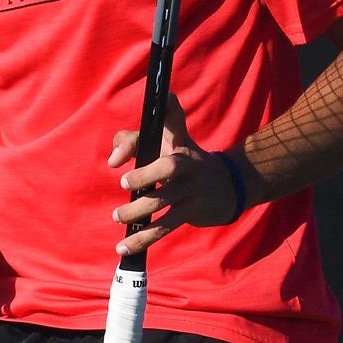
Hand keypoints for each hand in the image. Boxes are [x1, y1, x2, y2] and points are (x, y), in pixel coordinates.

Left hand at [106, 93, 245, 255]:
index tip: (156, 95)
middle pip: (170, 166)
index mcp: (179, 141)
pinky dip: (143, 238)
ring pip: (164, 200)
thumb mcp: (165, 144)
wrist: (229, 185)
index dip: (167, 108)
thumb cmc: (183, 161)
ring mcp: (193, 188)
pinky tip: (124, 248)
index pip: (173, 119)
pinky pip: (165, 226)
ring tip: (117, 216)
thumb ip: (132, 142)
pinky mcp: (192, 211)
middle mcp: (188, 163)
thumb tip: (113, 161)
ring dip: (137, 211)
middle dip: (146, 175)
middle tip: (123, 183)